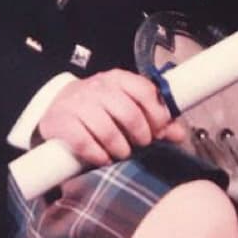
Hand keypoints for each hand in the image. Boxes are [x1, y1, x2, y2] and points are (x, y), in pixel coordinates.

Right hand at [37, 68, 185, 166]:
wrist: (58, 107)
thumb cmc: (98, 108)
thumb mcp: (125, 105)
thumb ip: (153, 120)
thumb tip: (179, 134)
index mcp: (117, 79)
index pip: (144, 90)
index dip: (157, 114)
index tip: (159, 130)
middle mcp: (98, 87)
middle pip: (129, 113)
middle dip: (141, 135)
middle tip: (141, 144)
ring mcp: (78, 103)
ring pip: (108, 130)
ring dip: (120, 149)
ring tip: (122, 153)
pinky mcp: (62, 122)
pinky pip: (84, 143)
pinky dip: (98, 155)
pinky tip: (103, 158)